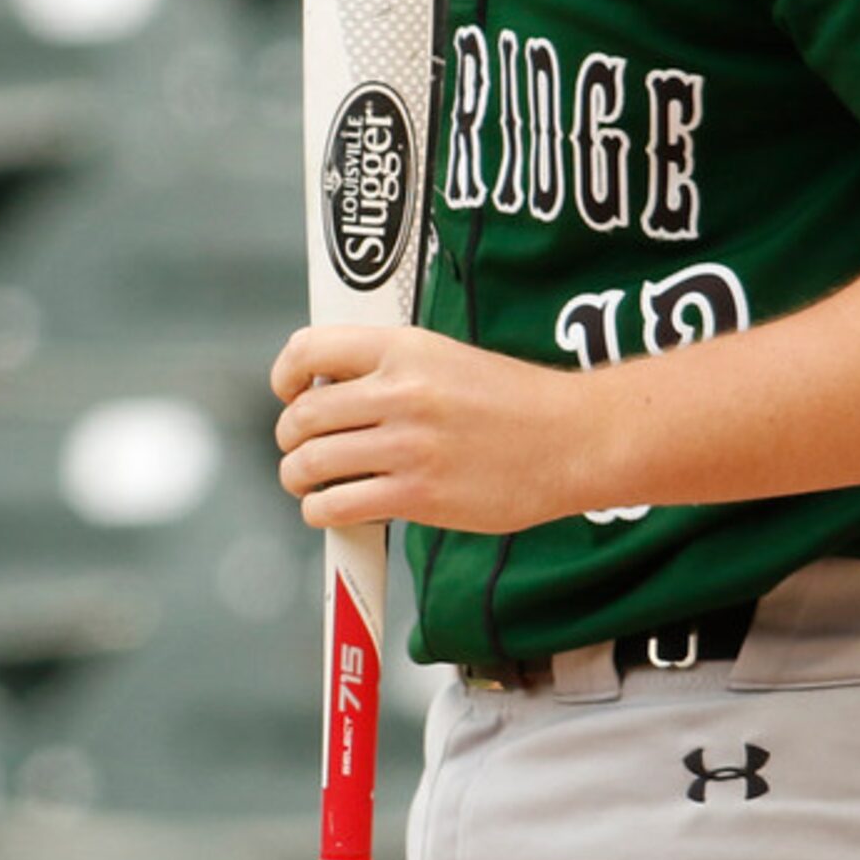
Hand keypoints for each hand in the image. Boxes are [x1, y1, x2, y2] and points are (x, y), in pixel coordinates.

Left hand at [270, 326, 585, 534]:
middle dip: (290, 439)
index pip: (310, 349)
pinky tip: (337, 507)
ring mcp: (408, 445)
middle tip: (302, 449)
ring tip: (313, 481)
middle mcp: (402, 392)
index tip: (288, 392)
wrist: (575, 439)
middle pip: (301, 417)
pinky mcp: (418, 495)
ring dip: (299, 478)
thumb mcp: (451, 359)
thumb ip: (393, 368)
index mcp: (408, 348)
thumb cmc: (518, 402)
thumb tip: (329, 391)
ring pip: (309, 464)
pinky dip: (322, 511)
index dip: (285, 374)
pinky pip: (336, 505)